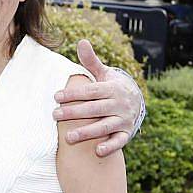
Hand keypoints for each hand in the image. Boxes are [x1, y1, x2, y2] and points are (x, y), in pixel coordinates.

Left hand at [53, 40, 141, 156]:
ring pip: (105, 126)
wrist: (137, 102)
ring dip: (87, 132)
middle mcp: (119, 104)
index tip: (56, 96)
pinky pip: (120, 141)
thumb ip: (91, 61)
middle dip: (74, 112)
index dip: (74, 93)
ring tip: (68, 138)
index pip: (90, 91)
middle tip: (54, 115)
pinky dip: (111, 146)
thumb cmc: (111, 87)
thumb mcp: (104, 73)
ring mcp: (124, 119)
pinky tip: (97, 151)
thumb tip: (81, 41)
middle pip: (95, 109)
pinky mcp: (127, 133)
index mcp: (111, 88)